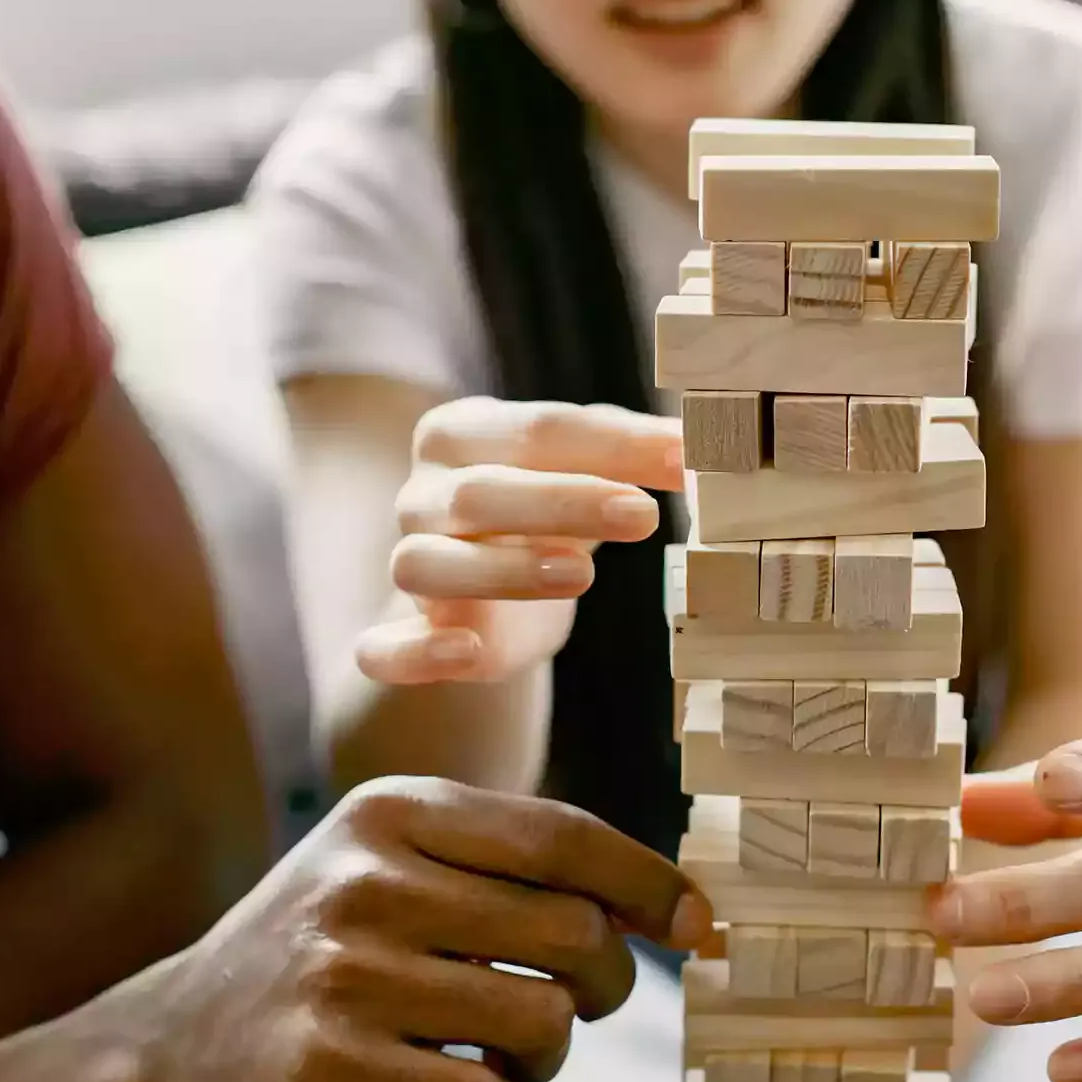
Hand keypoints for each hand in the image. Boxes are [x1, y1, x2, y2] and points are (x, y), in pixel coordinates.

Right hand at [136, 776, 710, 1081]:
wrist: (183, 1041)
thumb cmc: (331, 948)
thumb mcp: (394, 864)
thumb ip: (512, 868)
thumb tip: (673, 903)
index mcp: (396, 813)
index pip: (564, 836)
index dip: (650, 885)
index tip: (700, 925)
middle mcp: (369, 878)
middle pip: (570, 935)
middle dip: (607, 987)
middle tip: (583, 1007)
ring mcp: (345, 971)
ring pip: (540, 1022)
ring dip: (550, 1057)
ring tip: (512, 1055)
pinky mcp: (332, 1063)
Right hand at [358, 398, 682, 683]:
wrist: (486, 596)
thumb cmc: (544, 515)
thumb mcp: (588, 474)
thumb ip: (634, 455)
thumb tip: (699, 442)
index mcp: (464, 435)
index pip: (537, 429)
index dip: (612, 444)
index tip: (683, 459)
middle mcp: (423, 496)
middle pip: (479, 493)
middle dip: (562, 502)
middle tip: (642, 515)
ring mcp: (406, 565)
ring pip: (426, 564)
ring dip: (501, 570)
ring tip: (581, 575)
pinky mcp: (400, 637)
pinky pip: (382, 647)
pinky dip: (416, 653)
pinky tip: (466, 652)